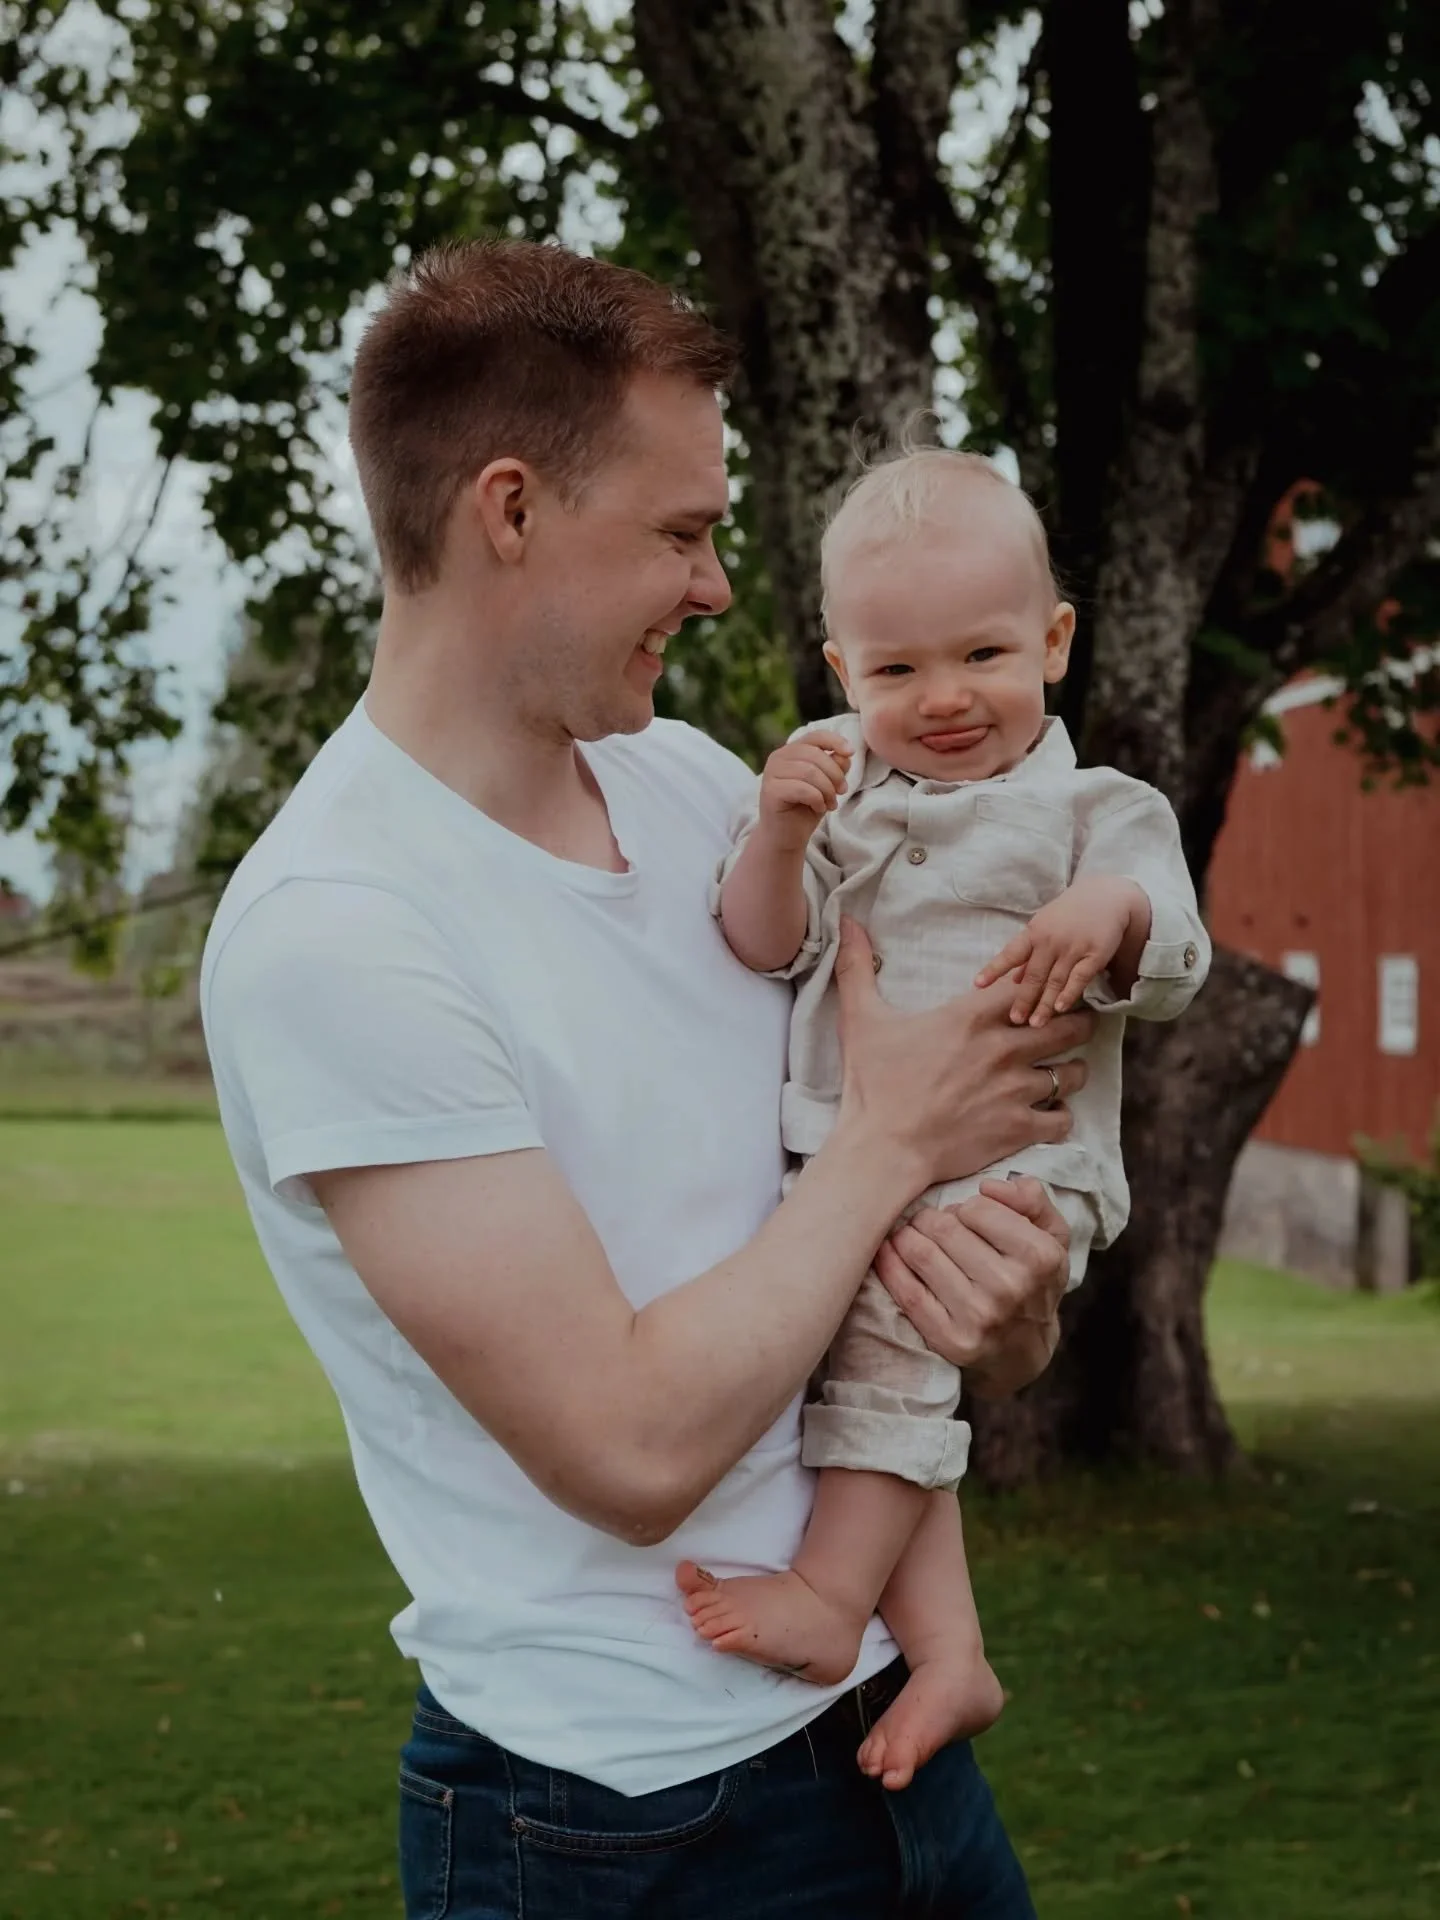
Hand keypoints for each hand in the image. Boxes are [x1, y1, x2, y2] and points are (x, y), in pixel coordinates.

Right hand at [756, 732, 852, 851]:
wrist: (786, 837)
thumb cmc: (806, 808)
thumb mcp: (827, 784)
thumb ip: (835, 767)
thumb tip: (845, 755)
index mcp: (791, 751)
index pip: (815, 736)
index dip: (835, 741)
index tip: (850, 752)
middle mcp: (778, 757)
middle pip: (815, 755)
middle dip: (834, 774)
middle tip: (841, 792)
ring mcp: (771, 773)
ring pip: (809, 772)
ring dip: (827, 790)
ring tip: (830, 803)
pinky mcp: (770, 791)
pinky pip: (802, 789)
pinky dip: (817, 799)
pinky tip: (818, 808)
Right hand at [833, 918, 1091, 1191]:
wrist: (883, 1148)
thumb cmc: (873, 1084)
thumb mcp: (861, 1020)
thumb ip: (857, 968)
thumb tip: (846, 923)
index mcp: (971, 1017)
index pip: (1030, 986)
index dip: (1041, 986)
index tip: (1042, 992)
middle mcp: (1003, 1049)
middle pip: (1070, 1025)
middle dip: (1077, 1023)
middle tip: (1073, 1026)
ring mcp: (1015, 1091)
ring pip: (1073, 1074)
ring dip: (1071, 1072)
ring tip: (1064, 1072)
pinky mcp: (1019, 1129)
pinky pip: (1063, 1119)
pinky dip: (1059, 1116)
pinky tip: (1048, 1114)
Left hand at [874, 1176, 1068, 1384]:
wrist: (1024, 1351)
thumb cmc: (1033, 1282)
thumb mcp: (1051, 1237)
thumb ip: (1031, 1199)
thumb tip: (989, 1186)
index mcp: (1039, 1256)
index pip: (977, 1208)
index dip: (966, 1208)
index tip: (966, 1219)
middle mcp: (1010, 1286)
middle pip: (944, 1227)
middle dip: (932, 1220)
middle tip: (933, 1225)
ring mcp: (978, 1315)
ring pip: (920, 1253)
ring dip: (907, 1237)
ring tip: (911, 1235)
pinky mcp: (950, 1339)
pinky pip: (906, 1291)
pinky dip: (890, 1264)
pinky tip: (888, 1251)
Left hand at [974, 875, 1149, 1025]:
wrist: (1105, 896)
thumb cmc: (1069, 913)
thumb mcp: (1044, 926)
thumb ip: (1029, 953)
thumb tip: (1013, 979)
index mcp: (1034, 933)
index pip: (1010, 954)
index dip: (993, 969)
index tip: (978, 984)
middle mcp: (1050, 941)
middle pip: (1034, 975)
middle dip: (1023, 999)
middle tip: (1015, 1020)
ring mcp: (1072, 948)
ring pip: (1055, 980)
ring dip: (1045, 1004)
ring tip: (1035, 1023)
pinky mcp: (1094, 954)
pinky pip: (1079, 978)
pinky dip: (1069, 994)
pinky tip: (1061, 1009)